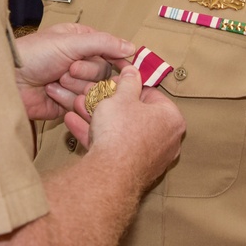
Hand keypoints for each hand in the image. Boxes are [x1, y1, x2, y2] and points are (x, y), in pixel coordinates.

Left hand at [13, 22, 134, 120]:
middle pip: (105, 73)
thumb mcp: (69, 42)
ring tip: (56, 79)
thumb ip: (102, 43)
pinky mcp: (68, 103)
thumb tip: (130, 46)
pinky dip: (66, 98)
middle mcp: (80, 62)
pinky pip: (81, 104)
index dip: (118, 60)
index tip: (127, 68)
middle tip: (68, 69)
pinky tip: (51, 92)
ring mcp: (74, 83)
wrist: (9, 81)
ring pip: (94, 90)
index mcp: (81, 42)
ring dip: (74, 86)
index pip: (111, 51)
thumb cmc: (32, 54)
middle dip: (86, 72)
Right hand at [71, 67, 185, 187]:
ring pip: (120, 132)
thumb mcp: (121, 97)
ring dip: (98, 118)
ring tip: (77, 106)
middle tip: (92, 95)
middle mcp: (166, 140)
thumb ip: (128, 82)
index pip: (150, 95)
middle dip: (109, 104)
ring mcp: (150, 158)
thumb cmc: (121, 131)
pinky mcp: (132, 171)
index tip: (111, 84)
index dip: (127, 86)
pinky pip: (113, 148)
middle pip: (134, 114)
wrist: (110, 174)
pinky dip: (96, 136)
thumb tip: (132, 70)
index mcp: (171, 118)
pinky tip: (74, 124)